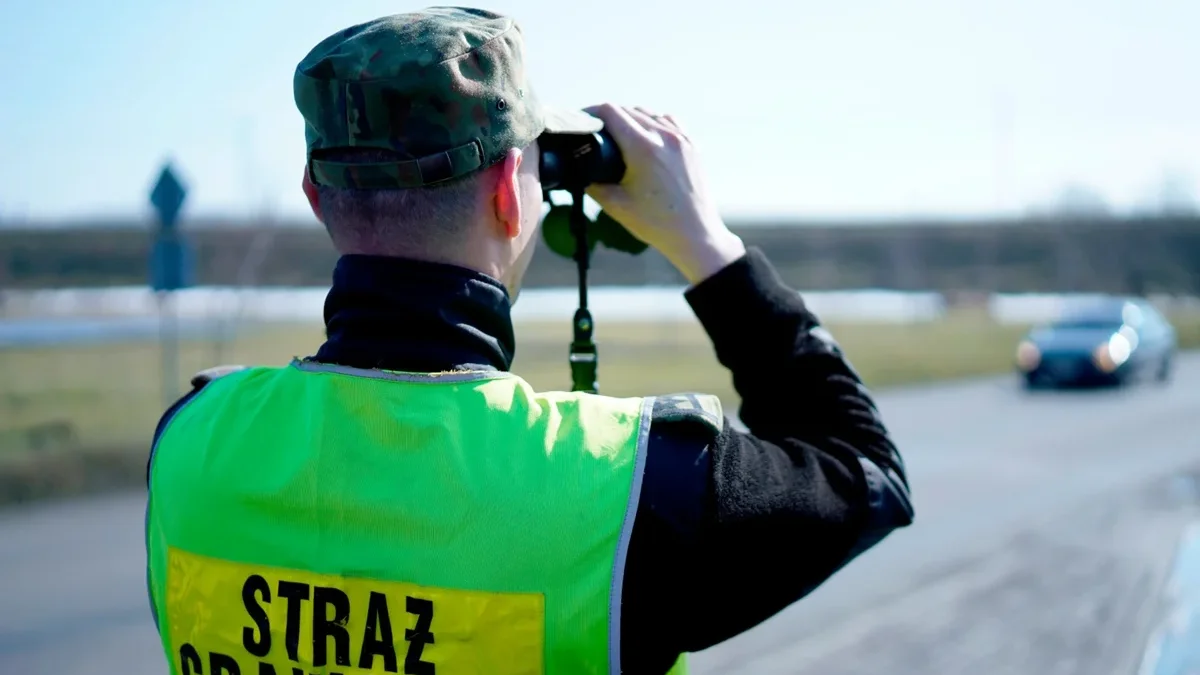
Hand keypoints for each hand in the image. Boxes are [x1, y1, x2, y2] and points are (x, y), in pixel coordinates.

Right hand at [581, 104, 745, 284]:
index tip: (581, 120)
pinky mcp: (692, 146)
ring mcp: (681, 139)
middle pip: (628, 111)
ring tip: (618, 134)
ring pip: (649, 114)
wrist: (695, 235)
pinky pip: (669, 122)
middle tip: (595, 131)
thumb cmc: (655, 223)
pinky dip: (653, 123)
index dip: (591, 112)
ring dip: (631, 118)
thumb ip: (592, 184)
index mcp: (643, 147)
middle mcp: (664, 136)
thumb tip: (578, 171)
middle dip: (608, 117)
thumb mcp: (615, 205)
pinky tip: (647, 136)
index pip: (611, 112)